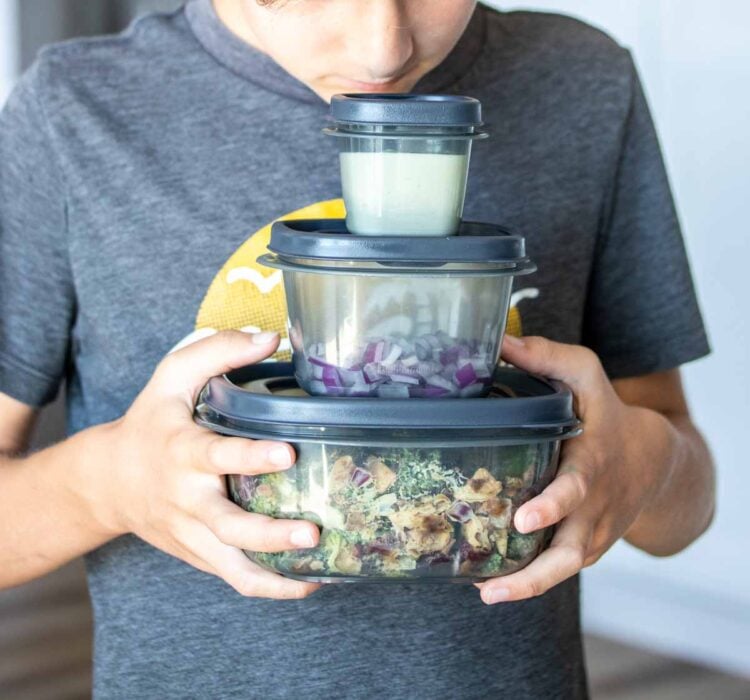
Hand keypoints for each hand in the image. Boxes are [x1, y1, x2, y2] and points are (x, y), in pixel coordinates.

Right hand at [101, 330, 320, 599]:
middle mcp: (187, 499)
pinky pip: (235, 578)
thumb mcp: (173, 376)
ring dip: (275, 574)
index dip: (250, 457)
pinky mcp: (199, 555)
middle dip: (270, 534)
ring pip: (232, 566)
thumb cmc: (151, 423)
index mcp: (181, 452)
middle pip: (227, 526)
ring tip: (320, 571)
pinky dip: (271, 586)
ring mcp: (192, 534)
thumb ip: (219, 350)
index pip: (216, 456)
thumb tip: (272, 337)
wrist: (108, 482)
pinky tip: (309, 582)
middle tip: (312, 532)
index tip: (287, 452)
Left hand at [477, 335, 677, 604]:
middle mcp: (592, 507)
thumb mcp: (585, 374)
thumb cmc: (608, 413)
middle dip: (536, 572)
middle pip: (570, 553)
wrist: (652, 460)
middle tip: (495, 584)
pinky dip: (528, 580)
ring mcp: (591, 534)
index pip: (575, 488)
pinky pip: (557, 570)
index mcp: (591, 464)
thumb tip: (495, 343)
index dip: (552, 506)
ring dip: (526, 587)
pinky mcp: (585, 548)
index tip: (525, 519)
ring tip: (486, 594)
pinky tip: (489, 583)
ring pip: (563, 572)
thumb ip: (544, 356)